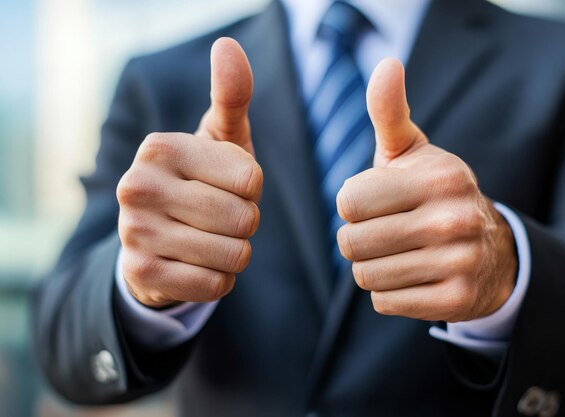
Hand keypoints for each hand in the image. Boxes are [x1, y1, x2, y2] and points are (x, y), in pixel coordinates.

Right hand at [117, 38, 261, 307]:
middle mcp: (136, 186)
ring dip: (236, 253)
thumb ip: (231, 96)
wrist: (158, 237)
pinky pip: (216, 286)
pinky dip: (220, 279)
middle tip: (220, 217)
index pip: (251, 180)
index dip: (252, 190)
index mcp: (159, 148)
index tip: (227, 186)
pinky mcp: (141, 274)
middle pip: (244, 219)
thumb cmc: (201, 180)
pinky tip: (200, 265)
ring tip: (211, 239)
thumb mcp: (219, 139)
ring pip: (234, 256)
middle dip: (246, 223)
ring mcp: (133, 232)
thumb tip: (227, 45)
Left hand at [336, 59, 516, 321]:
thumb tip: (387, 64)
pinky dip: (389, 291)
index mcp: (439, 177)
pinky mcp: (456, 300)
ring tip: (398, 252)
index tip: (375, 202)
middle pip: (351, 243)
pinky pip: (384, 302)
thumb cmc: (432, 194)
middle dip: (357, 239)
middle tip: (384, 231)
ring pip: (365, 276)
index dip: (352, 204)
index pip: (348, 202)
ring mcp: (459, 263)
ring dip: (371, 266)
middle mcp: (454, 219)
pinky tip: (413, 274)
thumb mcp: (413, 152)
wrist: (490, 248)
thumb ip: (390, 112)